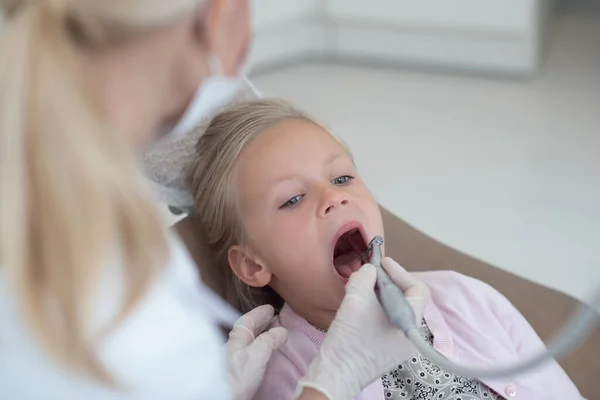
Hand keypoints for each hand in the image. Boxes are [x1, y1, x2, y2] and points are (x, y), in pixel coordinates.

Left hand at [226, 305, 287, 399]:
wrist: (223, 396)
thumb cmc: (237, 375)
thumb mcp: (257, 353)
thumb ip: (270, 340)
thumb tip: (282, 331)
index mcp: (237, 336)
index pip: (248, 318)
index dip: (260, 312)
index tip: (270, 308)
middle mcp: (234, 344)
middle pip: (248, 328)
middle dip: (260, 322)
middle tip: (272, 317)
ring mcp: (234, 357)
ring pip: (248, 339)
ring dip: (260, 333)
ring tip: (270, 332)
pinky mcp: (236, 369)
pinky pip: (249, 350)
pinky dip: (258, 345)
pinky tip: (262, 351)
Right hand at [295, 257, 429, 399]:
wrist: (335, 375)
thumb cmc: (350, 339)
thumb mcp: (356, 299)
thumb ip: (365, 277)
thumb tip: (370, 270)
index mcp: (411, 324)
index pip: (417, 289)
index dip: (400, 272)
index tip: (381, 263)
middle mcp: (410, 336)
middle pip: (405, 298)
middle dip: (386, 282)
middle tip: (368, 273)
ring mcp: (398, 346)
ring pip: (394, 310)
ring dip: (378, 294)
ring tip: (359, 286)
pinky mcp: (385, 350)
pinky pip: (386, 321)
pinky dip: (374, 308)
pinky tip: (358, 303)